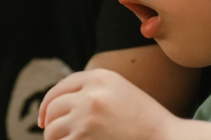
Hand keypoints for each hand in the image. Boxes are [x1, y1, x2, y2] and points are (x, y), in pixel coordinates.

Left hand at [37, 69, 176, 139]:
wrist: (166, 139)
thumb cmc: (145, 122)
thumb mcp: (120, 92)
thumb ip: (92, 91)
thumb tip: (57, 105)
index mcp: (99, 77)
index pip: (60, 88)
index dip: (48, 105)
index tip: (44, 119)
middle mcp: (90, 93)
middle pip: (52, 108)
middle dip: (50, 124)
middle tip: (53, 137)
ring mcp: (86, 116)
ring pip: (52, 130)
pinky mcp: (83, 137)